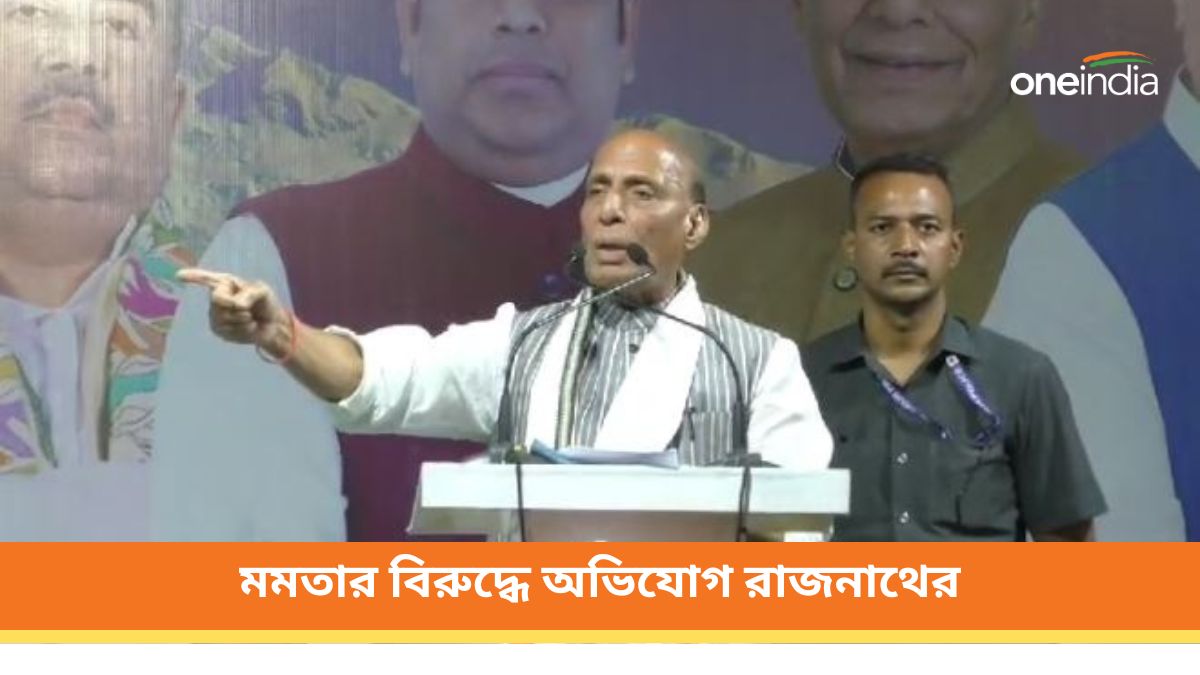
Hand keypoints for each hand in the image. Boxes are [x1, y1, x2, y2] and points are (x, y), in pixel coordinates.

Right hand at [177, 268, 292, 357]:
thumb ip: (251, 294)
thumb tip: (235, 304)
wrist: (272, 325)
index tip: (179, 276)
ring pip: (223, 318)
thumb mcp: (263, 292)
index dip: (193, 277)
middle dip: (237, 307)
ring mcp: (215, 315)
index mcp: (226, 283)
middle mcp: (217, 297)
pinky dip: (243, 330)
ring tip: (249, 318)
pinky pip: (228, 331)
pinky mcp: (218, 330)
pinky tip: (248, 328)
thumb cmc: (266, 303)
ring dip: (243, 320)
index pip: (207, 279)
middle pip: (218, 301)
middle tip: (249, 310)